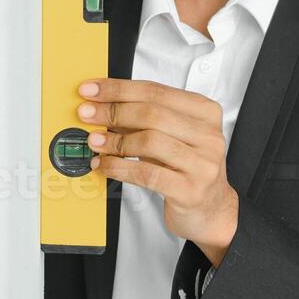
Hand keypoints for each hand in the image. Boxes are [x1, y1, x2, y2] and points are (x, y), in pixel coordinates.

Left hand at [77, 78, 239, 266]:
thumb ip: (142, 120)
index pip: (156, 91)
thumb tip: (101, 105)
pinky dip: (118, 167)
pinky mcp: (190, 190)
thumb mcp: (171, 137)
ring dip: (114, 140)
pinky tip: (104, 165)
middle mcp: (208, 135)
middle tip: (87, 113)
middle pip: (151, 113)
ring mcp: (202, 164)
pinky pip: (146, 173)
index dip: (118, 89)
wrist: (212, 210)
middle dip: (112, 111)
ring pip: (149, 141)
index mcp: (204, 112)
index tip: (91, 90)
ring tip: (94, 141)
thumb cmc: (187, 168)